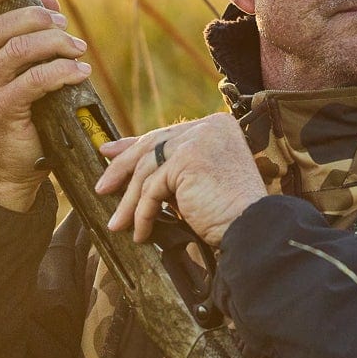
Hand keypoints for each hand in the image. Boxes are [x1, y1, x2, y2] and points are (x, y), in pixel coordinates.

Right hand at [0, 0, 91, 210]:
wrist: (7, 168)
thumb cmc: (15, 116)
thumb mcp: (15, 74)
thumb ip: (26, 37)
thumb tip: (48, 0)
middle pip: (0, 27)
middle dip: (39, 19)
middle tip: (65, 26)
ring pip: (19, 49)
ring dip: (56, 43)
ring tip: (78, 49)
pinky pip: (35, 79)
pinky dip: (62, 70)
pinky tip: (79, 71)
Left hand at [95, 114, 265, 247]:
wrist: (254, 228)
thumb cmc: (231, 212)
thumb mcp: (199, 181)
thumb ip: (174, 167)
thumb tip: (134, 165)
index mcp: (216, 126)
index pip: (165, 133)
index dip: (133, 145)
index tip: (109, 152)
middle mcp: (208, 127)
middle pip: (152, 145)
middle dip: (121, 167)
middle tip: (102, 186)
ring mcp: (197, 140)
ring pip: (148, 170)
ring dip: (130, 201)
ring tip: (118, 223)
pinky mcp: (187, 160)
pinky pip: (153, 189)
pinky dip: (143, 213)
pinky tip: (141, 231)